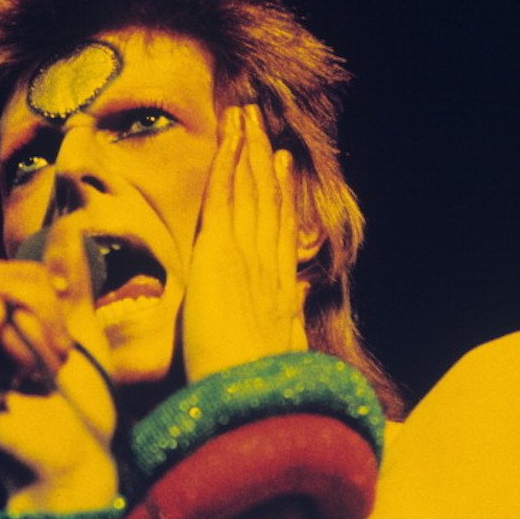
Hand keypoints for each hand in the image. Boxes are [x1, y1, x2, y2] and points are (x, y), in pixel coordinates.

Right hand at [0, 217, 117, 512]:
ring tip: (37, 372)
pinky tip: (11, 386)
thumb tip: (71, 227)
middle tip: (58, 354)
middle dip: (38, 307)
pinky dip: (1, 348)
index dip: (40, 285)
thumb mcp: (81, 329)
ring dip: (24, 334)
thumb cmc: (83, 400)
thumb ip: (71, 281)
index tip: (68, 327)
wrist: (80, 453)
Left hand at [182, 105, 308, 382]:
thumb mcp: (278, 353)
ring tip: (248, 117)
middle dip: (264, 163)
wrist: (252, 401)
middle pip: (268, 203)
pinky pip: (225, 194)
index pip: (278, 231)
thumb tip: (297, 301)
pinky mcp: (222, 250)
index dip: (281, 196)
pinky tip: (232, 135)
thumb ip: (286, 322)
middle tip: (263, 127)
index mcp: (277, 289)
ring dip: (248, 151)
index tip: (281, 167)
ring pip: (250, 191)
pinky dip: (229, 162)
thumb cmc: (258, 393)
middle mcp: (267, 264)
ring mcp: (248, 253)